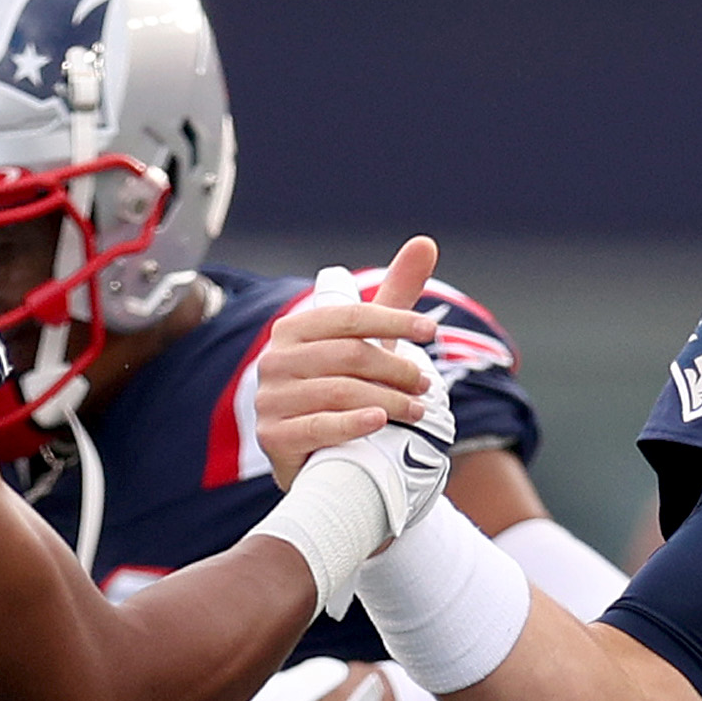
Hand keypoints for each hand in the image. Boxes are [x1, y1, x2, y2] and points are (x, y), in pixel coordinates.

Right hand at [253, 238, 444, 489]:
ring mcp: (270, 399)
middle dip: (396, 369)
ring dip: (389, 400)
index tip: (430, 330)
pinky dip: (353, 423)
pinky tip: (380, 423)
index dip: (394, 319)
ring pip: (341, 391)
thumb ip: (394, 296)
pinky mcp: (273, 438)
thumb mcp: (369, 343)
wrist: (317, 457)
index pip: (348, 317)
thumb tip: (426, 242)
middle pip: (349, 356)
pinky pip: (318, 426)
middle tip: (426, 385)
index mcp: (293, 330)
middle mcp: (275, 360)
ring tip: (418, 410)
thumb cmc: (346, 390)